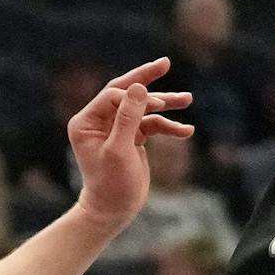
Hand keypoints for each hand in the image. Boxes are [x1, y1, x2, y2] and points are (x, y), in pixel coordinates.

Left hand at [66, 58, 192, 227]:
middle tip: (165, 62)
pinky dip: (168, 127)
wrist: (113, 212)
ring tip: (188, 99)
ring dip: (165, 104)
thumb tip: (139, 86)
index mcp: (86, 121)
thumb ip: (128, 117)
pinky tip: (186, 131)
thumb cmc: (111, 184)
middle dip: (147, 79)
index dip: (136, 97)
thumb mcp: (119, 150)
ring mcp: (115, 128)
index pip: (112, 95)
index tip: (158, 106)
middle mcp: (98, 121)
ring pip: (142, 107)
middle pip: (126, 92)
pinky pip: (151, 124)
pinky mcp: (130, 137)